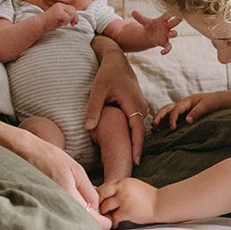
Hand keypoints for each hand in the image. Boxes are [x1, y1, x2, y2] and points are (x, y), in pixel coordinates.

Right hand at [3, 128, 110, 229]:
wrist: (26, 153)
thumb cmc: (51, 158)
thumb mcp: (77, 171)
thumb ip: (89, 191)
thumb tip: (98, 209)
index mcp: (69, 195)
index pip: (92, 220)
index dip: (103, 222)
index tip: (109, 221)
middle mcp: (58, 205)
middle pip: (82, 224)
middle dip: (93, 221)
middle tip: (99, 213)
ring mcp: (51, 208)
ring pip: (72, 221)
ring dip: (81, 218)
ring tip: (86, 206)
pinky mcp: (46, 208)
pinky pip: (63, 216)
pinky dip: (71, 214)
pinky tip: (72, 204)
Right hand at [39, 2, 78, 31]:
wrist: (39, 24)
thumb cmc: (49, 23)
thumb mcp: (59, 18)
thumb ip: (66, 16)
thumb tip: (75, 20)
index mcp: (60, 5)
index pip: (72, 9)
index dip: (75, 16)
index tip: (74, 23)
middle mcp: (60, 5)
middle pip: (73, 10)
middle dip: (74, 18)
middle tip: (72, 25)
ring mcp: (59, 8)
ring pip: (71, 14)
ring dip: (68, 21)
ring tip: (62, 23)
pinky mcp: (58, 12)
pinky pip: (67, 18)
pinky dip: (65, 22)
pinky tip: (60, 23)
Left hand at [87, 46, 148, 163]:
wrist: (117, 60)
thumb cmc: (107, 74)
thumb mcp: (97, 90)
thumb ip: (93, 109)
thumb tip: (88, 128)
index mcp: (133, 103)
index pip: (137, 129)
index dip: (137, 146)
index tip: (135, 161)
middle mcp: (141, 106)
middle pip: (140, 132)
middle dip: (136, 149)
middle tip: (130, 168)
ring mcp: (142, 106)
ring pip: (138, 128)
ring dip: (134, 142)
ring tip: (129, 161)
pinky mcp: (138, 106)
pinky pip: (136, 123)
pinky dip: (132, 134)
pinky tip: (126, 145)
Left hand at [98, 177, 158, 225]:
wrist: (161, 204)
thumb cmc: (148, 198)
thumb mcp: (134, 187)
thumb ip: (121, 189)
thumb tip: (106, 196)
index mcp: (123, 182)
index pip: (105, 187)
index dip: (101, 196)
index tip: (101, 203)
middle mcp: (122, 188)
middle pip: (101, 194)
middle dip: (99, 203)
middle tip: (100, 211)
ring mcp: (124, 199)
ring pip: (105, 206)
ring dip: (105, 214)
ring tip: (108, 218)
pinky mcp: (126, 210)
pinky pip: (113, 217)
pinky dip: (113, 222)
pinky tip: (116, 224)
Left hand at [131, 11, 181, 53]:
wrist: (151, 36)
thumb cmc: (150, 27)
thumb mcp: (145, 22)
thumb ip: (140, 18)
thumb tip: (132, 11)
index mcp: (163, 20)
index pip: (168, 14)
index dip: (172, 11)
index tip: (175, 8)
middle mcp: (167, 26)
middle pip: (175, 22)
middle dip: (178, 20)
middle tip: (181, 17)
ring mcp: (167, 35)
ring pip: (174, 34)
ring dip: (174, 33)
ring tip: (170, 34)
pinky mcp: (165, 43)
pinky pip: (168, 47)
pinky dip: (166, 50)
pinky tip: (162, 53)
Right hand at [152, 90, 230, 130]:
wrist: (217, 101)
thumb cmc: (212, 102)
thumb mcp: (206, 105)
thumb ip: (197, 112)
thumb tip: (188, 120)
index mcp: (186, 101)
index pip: (175, 110)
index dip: (172, 119)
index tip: (172, 128)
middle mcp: (181, 105)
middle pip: (166, 109)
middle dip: (159, 116)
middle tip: (153, 125)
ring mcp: (181, 110)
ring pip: (166, 113)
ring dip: (159, 120)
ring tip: (153, 129)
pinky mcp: (182, 115)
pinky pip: (170, 118)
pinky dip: (164, 123)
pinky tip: (159, 130)